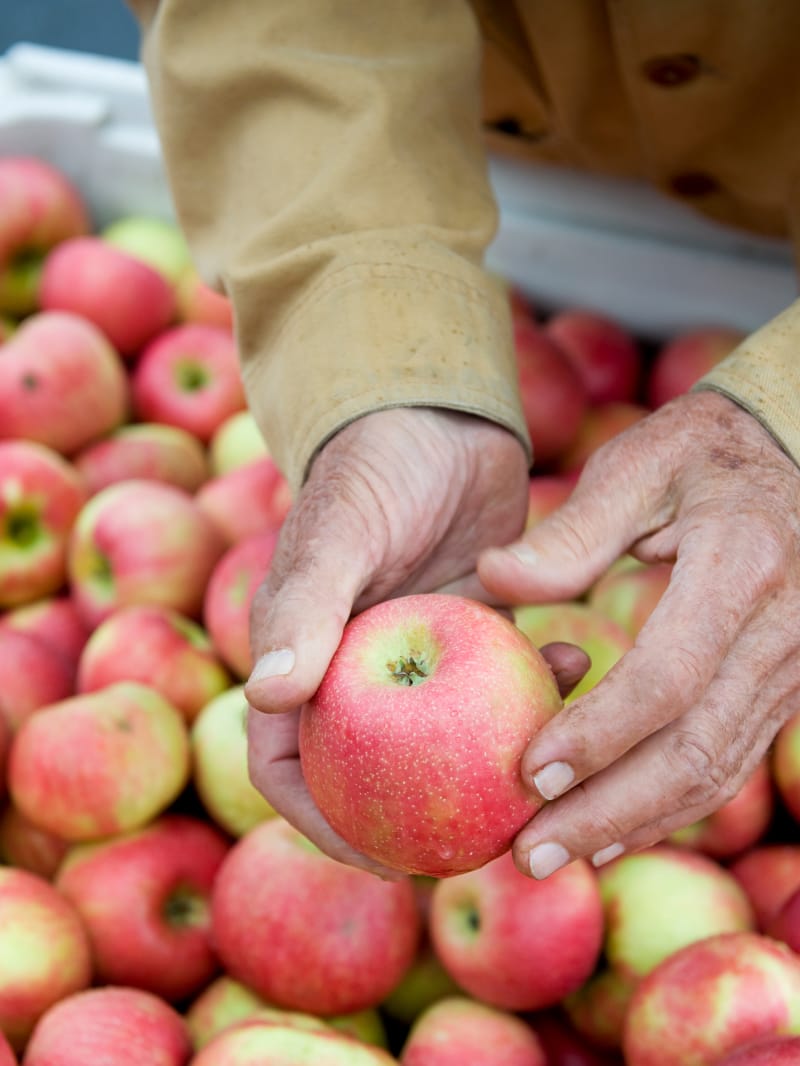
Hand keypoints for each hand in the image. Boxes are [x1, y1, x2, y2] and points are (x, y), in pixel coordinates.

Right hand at [244, 407, 548, 875]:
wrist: (439, 413)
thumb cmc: (373, 465)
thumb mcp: (338, 532)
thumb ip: (303, 607)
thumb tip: (267, 696)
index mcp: (303, 658)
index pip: (287, 766)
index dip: (324, 826)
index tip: (387, 860)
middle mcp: (356, 669)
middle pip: (375, 774)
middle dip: (425, 819)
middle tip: (490, 840)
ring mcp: (418, 657)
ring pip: (450, 739)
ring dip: (500, 756)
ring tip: (556, 758)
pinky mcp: (475, 631)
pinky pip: (504, 681)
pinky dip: (539, 683)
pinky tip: (576, 656)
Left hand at [472, 391, 799, 879]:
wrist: (795, 453)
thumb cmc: (707, 450)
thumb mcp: (643, 461)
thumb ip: (573, 528)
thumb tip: (494, 580)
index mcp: (741, 568)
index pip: (670, 678)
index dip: (600, 734)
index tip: (528, 772)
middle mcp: (780, 632)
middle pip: (696, 750)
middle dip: (609, 812)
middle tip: (529, 853)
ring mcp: (790, 668)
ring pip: (718, 772)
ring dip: (636, 824)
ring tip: (558, 857)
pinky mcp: (780, 686)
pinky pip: (728, 762)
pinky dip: (670, 806)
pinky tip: (613, 828)